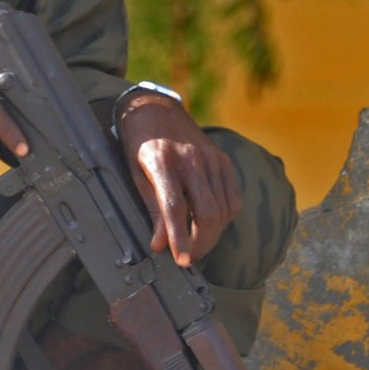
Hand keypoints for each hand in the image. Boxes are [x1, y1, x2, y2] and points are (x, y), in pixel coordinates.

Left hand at [118, 95, 238, 267]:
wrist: (155, 109)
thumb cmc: (139, 143)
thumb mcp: (135, 174)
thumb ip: (151, 208)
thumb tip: (160, 244)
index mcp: (162, 161)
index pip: (176, 208)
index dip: (180, 238)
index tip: (181, 260)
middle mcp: (191, 159)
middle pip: (206, 212)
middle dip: (201, 243)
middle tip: (189, 259)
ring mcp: (211, 158)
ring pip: (223, 209)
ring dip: (213, 234)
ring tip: (198, 246)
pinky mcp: (223, 160)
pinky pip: (232, 197)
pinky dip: (224, 217)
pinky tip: (211, 224)